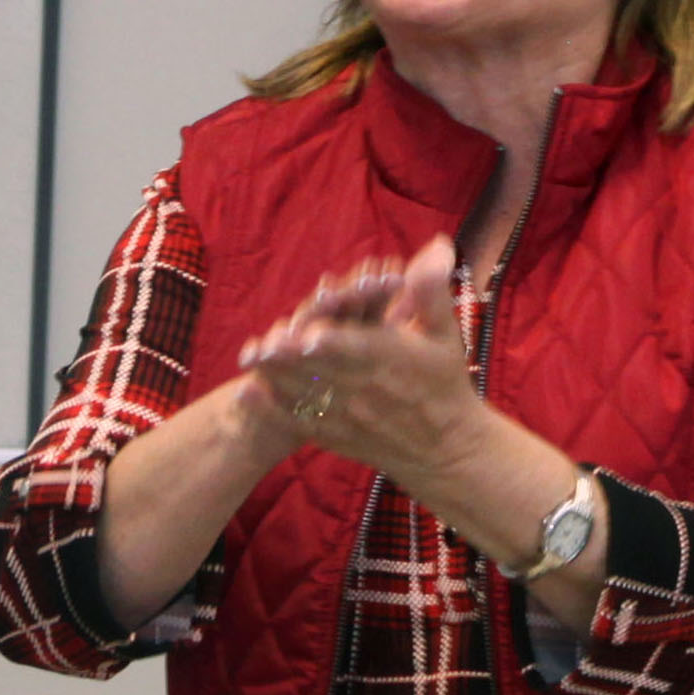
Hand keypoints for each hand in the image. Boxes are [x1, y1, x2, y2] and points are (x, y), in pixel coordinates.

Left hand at [240, 235, 486, 480]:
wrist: (445, 449)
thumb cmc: (445, 384)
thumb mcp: (445, 333)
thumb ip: (431, 290)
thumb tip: (436, 245)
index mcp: (391, 359)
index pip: (361, 348)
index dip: (336, 342)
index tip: (311, 335)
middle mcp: (366, 389)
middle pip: (323, 370)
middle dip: (291, 357)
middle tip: (262, 343)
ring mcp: (348, 414)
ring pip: (305, 393)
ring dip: (275, 376)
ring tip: (249, 358)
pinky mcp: (335, 434)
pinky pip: (299, 421)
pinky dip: (272, 409)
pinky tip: (247, 392)